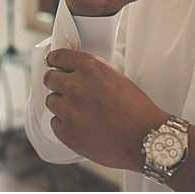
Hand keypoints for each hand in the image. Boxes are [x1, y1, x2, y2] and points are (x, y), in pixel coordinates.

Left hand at [43, 48, 168, 169]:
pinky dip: (65, 124)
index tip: (53, 63)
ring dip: (61, 104)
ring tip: (79, 112)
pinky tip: (81, 126)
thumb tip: (76, 72)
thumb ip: (93, 73)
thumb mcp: (116, 78)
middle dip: (57, 82)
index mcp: (90, 68)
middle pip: (50, 78)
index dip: (55, 60)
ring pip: (51, 101)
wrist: (145, 138)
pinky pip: (55, 123)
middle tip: (66, 89)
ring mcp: (68, 110)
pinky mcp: (66, 132)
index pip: (59, 56)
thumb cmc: (137, 109)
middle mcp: (75, 86)